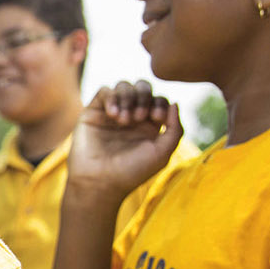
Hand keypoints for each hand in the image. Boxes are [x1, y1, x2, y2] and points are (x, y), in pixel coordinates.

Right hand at [66, 82, 182, 204]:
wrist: (99, 182)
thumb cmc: (131, 172)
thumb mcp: (162, 153)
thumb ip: (175, 129)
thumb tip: (175, 103)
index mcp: (149, 126)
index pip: (159, 100)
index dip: (160, 103)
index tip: (157, 118)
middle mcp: (131, 116)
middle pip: (143, 87)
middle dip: (144, 96)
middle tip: (140, 117)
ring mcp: (112, 113)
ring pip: (124, 86)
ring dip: (128, 98)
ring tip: (124, 120)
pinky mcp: (93, 112)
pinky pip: (104, 91)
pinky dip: (112, 98)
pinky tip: (113, 116)